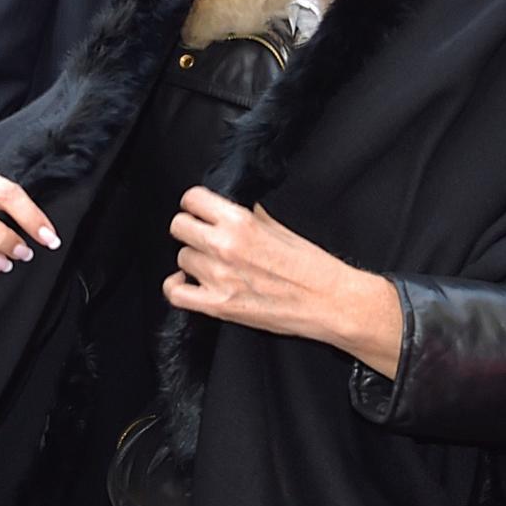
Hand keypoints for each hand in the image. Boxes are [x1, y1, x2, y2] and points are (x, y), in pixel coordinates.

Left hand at [164, 187, 403, 375]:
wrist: (330, 302)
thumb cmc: (313, 267)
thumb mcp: (281, 228)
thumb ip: (250, 216)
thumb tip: (229, 209)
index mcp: (242, 222)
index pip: (192, 200)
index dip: (196, 204)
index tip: (201, 210)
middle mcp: (225, 247)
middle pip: (179, 227)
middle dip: (190, 228)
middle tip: (204, 235)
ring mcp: (218, 278)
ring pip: (181, 258)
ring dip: (194, 258)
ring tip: (213, 262)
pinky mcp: (217, 306)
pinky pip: (175, 292)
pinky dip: (177, 285)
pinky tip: (188, 280)